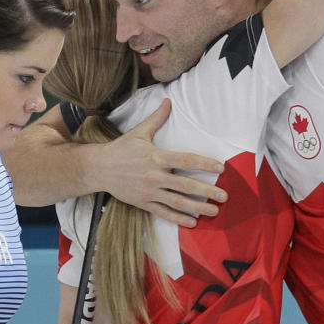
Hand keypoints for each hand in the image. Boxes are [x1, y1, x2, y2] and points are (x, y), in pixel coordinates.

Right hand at [97, 98, 227, 226]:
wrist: (99, 168)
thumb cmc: (120, 149)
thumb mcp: (138, 132)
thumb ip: (156, 118)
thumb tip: (168, 101)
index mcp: (156, 157)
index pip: (186, 159)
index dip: (205, 163)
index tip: (221, 167)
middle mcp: (154, 175)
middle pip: (185, 185)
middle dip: (207, 191)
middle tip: (224, 195)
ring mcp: (149, 191)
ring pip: (177, 201)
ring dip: (197, 207)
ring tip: (214, 211)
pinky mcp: (143, 203)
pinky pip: (163, 212)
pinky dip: (178, 218)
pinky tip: (192, 222)